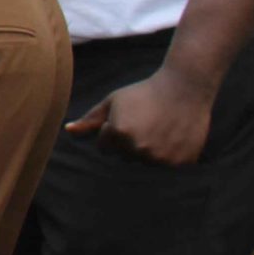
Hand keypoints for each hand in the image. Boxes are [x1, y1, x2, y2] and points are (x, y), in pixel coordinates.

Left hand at [67, 72, 212, 165]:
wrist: (185, 88)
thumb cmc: (144, 93)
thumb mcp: (113, 102)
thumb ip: (90, 120)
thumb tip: (68, 131)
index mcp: (119, 134)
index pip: (103, 147)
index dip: (111, 131)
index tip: (126, 117)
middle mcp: (138, 148)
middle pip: (123, 156)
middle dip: (128, 142)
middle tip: (144, 122)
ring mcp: (160, 158)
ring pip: (143, 162)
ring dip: (147, 150)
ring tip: (158, 127)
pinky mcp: (179, 163)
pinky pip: (164, 165)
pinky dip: (167, 154)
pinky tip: (172, 135)